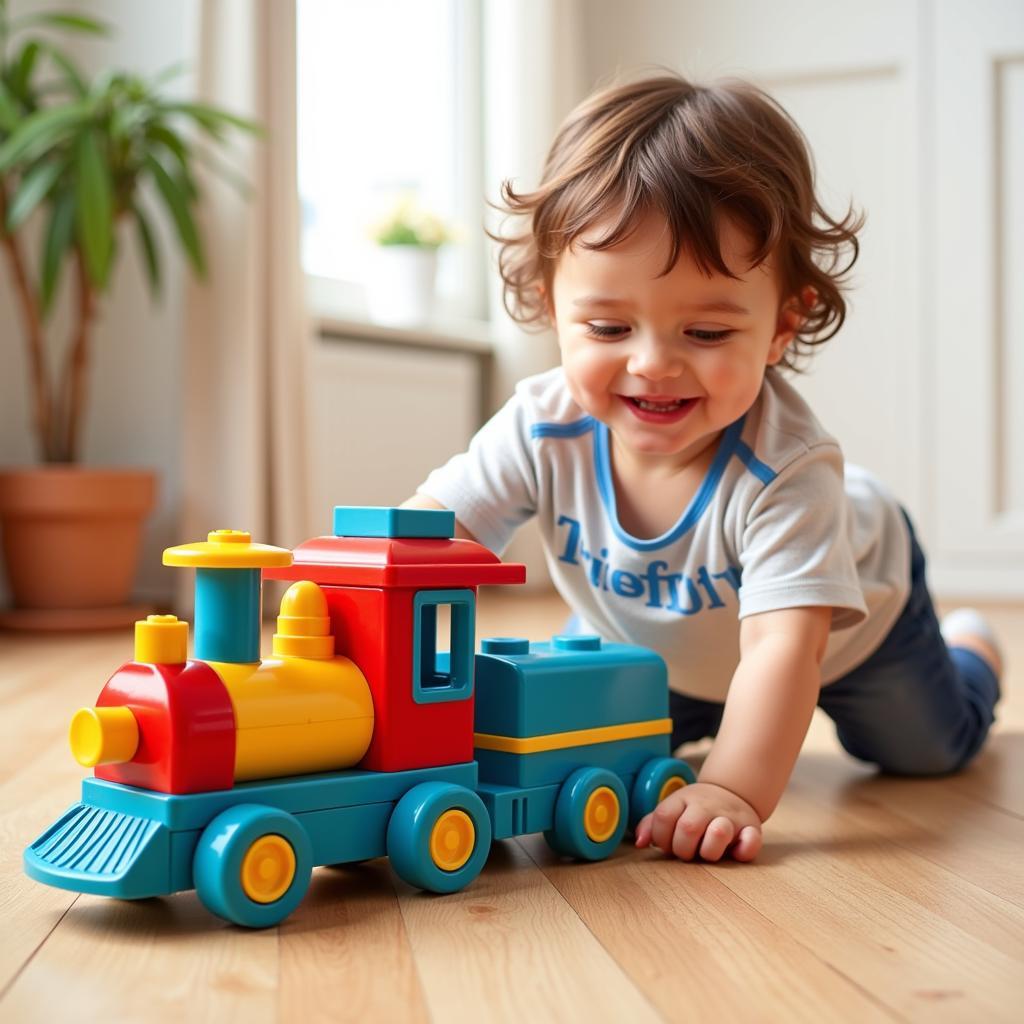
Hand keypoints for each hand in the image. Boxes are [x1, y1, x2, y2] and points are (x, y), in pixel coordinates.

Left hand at [634, 781, 762, 861]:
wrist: (733, 791)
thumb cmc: (695, 809)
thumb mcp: (673, 809)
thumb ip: (653, 824)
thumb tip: (640, 843)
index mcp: (683, 800)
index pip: (663, 818)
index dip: (660, 837)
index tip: (667, 844)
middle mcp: (706, 806)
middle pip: (687, 828)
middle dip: (683, 849)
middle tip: (688, 851)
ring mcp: (729, 817)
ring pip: (718, 833)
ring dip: (710, 850)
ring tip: (709, 851)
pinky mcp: (751, 828)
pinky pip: (751, 842)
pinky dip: (743, 850)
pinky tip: (736, 851)